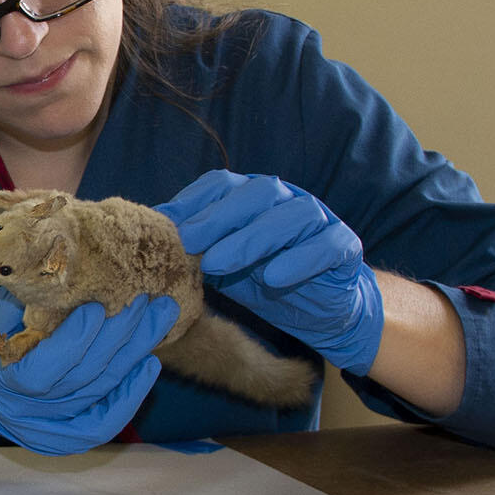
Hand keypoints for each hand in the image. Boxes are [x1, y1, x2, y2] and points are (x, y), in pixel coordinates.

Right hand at [0, 291, 177, 454]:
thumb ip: (32, 302)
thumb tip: (78, 267)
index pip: (42, 370)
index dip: (74, 341)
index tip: (96, 307)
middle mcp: (20, 411)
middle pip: (81, 381)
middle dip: (119, 339)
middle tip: (146, 302)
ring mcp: (40, 429)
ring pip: (97, 395)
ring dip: (132, 356)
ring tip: (157, 321)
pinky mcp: (58, 437)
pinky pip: (100, 424)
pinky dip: (128, 397)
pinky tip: (148, 366)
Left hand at [158, 170, 383, 373]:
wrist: (324, 309)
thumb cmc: (266, 279)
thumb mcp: (223, 265)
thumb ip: (196, 248)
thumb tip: (150, 238)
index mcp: (254, 197)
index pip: (221, 185)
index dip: (193, 201)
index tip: (164, 224)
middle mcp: (286, 199)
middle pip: (255, 193)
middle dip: (219, 217)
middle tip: (188, 242)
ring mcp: (319, 219)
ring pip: (292, 215)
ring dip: (253, 238)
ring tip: (219, 264)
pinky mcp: (344, 245)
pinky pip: (327, 245)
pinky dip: (301, 258)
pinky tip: (274, 277)